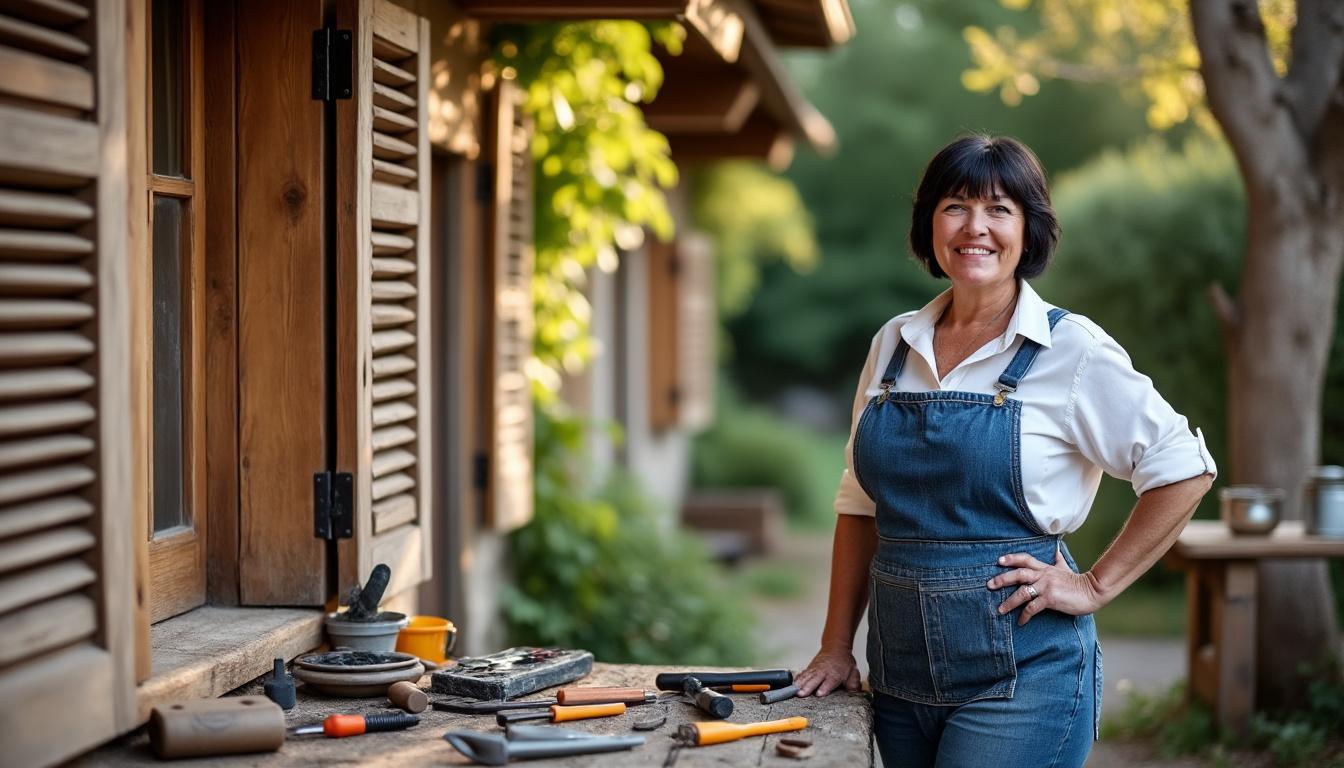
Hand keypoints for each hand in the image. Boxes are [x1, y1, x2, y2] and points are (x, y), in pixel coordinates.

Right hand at [794, 646, 860, 696]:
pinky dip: (797, 679)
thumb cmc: (843, 662)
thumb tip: (855, 691)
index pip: (829, 682)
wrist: (836, 647)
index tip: (819, 694)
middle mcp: (824, 672)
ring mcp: (815, 669)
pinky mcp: (810, 668)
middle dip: (808, 687)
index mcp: (835, 674)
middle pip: (815, 680)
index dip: (824, 688)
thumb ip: (853, 683)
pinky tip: (792, 684)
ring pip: (807, 677)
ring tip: (793, 691)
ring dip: (800, 684)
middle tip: (801, 694)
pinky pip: (803, 673)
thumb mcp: (853, 672)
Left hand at [988, 550, 1104, 625]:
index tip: (999, 561)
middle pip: (1018, 573)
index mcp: (1045, 568)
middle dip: (1002, 579)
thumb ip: (1058, 561)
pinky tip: (1020, 622)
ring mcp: (1046, 587)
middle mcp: (1043, 575)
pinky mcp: (1050, 599)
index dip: (1011, 558)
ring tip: (999, 610)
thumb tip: (1056, 551)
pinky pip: (1033, 608)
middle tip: (989, 585)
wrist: (1093, 591)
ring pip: (1022, 592)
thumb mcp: (1066, 568)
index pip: (1025, 559)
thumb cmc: (1078, 582)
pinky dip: (1025, 615)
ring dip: (1009, 602)